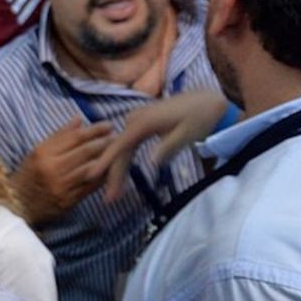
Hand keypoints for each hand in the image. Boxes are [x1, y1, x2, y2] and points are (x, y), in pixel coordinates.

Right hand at [13, 118, 114, 224]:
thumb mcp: (37, 152)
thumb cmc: (29, 174)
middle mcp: (52, 169)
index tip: (108, 125)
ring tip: (116, 151)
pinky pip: (91, 186)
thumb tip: (79, 119)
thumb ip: (59, 136)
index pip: (75, 137)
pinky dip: (102, 177)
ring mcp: (61, 186)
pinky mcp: (68, 201)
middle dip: (105, 142)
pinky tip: (109, 170)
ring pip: (91, 168)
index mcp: (43, 153)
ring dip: (107, 159)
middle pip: (86, 151)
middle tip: (116, 137)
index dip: (95, 130)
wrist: (17, 204)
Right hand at [88, 91, 228, 201]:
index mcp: (144, 122)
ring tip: (115, 193)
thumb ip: (169, 147)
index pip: (120, 145)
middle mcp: (135, 119)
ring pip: (122, 149)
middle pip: (119, 150)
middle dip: (112, 174)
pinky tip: (121, 175)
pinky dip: (124, 160)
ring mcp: (137, 121)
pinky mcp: (141, 125)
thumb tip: (151, 162)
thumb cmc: (201, 117)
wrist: (209, 101)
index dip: (106, 162)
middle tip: (110, 199)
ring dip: (117, 170)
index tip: (92, 176)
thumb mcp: (188, 133)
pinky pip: (128, 144)